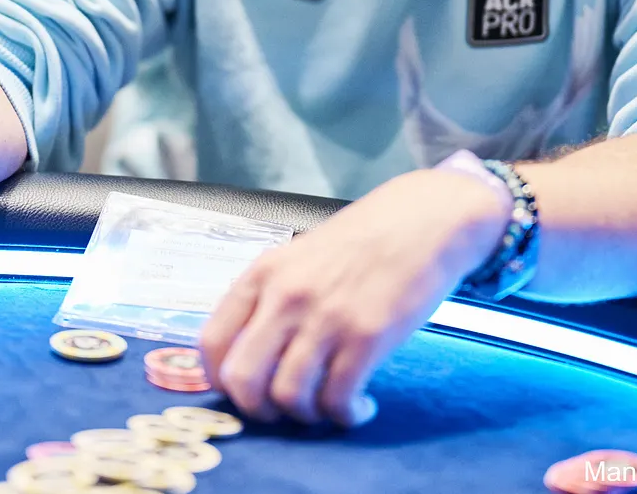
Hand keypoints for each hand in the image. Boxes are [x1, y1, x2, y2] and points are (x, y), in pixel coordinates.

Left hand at [200, 169, 507, 425]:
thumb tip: (249, 355)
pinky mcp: (367, 336)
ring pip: (289, 397)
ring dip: (306, 417)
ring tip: (326, 406)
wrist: (424, 219)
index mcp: (263, 274)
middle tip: (283, 411)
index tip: (241, 394)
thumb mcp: (300, 256)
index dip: (220, 382)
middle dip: (258, 411)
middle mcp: (287, 296)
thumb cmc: (364, 239)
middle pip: (242, 381)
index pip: (212, 344)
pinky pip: (338, 399)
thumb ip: (271, 297)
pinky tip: (357, 406)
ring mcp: (326, 317)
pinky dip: (344, 415)